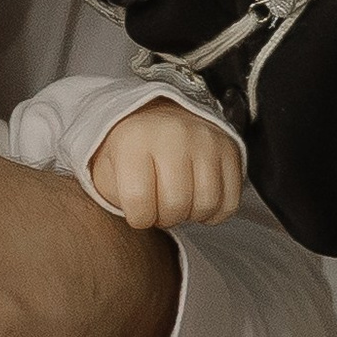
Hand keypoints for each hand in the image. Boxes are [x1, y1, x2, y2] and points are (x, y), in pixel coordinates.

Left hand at [88, 100, 246, 230]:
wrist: (156, 116)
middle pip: (175, 205)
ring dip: (191, 215)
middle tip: (159, 207)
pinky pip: (230, 200)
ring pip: (206, 204)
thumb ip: (114, 198)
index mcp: (134, 141)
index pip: (139, 202)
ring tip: (179, 201)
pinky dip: (215, 211)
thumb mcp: (107, 170)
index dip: (139, 218)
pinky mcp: (228, 148)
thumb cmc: (131, 151)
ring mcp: (204, 140)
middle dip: (165, 218)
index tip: (138, 210)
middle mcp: (172, 136)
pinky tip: (198, 199)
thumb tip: (138, 220)